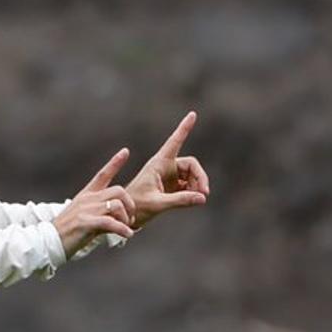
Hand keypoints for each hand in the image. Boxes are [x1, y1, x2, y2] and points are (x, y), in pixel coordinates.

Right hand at [53, 146, 135, 257]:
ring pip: (117, 205)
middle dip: (130, 204)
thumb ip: (99, 213)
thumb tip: (117, 218)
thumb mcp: (83, 217)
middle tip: (131, 218)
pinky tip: (127, 234)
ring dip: (126, 219)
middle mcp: (87, 199)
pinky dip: (122, 229)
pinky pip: (111, 223)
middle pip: (118, 191)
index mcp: (86, 195)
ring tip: (127, 229)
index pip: (102, 174)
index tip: (125, 151)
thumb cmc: (66, 233)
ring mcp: (85, 210)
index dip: (115, 162)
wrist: (47, 242)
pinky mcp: (85, 223)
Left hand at [127, 111, 208, 227]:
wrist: (126, 217)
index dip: (184, 128)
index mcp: (158, 163)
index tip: (192, 114)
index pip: (174, 142)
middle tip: (205, 192)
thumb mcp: (158, 203)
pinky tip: (194, 200)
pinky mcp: (171, 188)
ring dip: (198, 186)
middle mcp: (165, 167)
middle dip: (200, 177)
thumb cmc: (137, 206)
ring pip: (192, 176)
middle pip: (191, 165)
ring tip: (199, 198)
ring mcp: (169, 177)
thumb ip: (180, 200)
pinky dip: (193, 193)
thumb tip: (203, 198)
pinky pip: (189, 186)